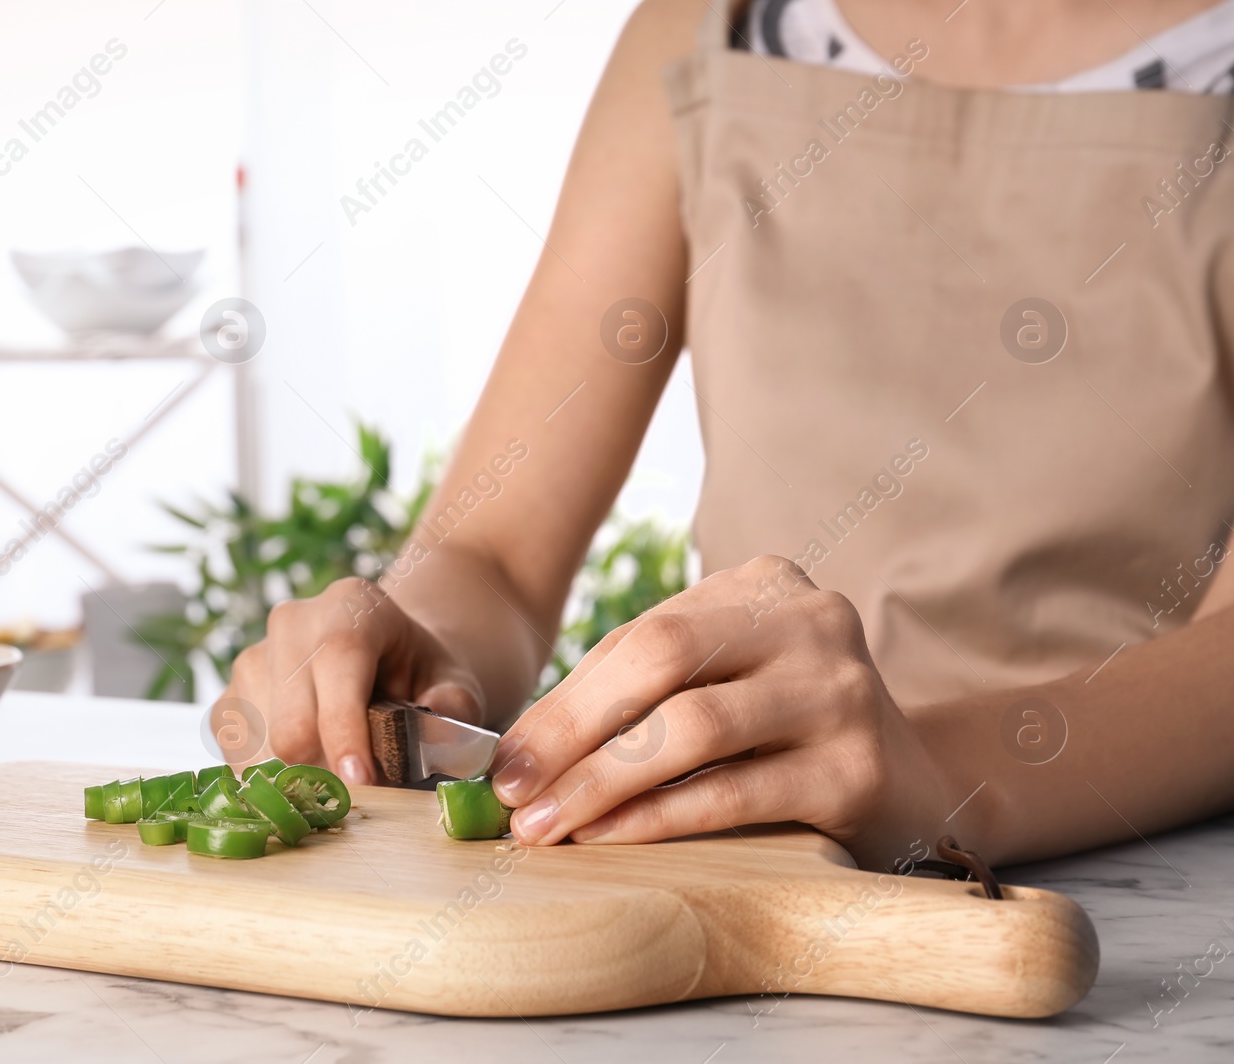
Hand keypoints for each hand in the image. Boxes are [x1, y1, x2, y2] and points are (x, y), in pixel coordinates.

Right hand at [219, 577, 484, 785]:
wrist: (384, 660)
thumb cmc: (419, 675)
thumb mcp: (453, 683)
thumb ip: (453, 709)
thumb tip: (435, 738)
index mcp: (351, 606)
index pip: (337, 660)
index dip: (345, 726)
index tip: (362, 780)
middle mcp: (292, 622)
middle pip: (290, 717)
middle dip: (325, 768)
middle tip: (362, 791)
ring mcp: (252, 658)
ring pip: (259, 742)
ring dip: (297, 777)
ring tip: (338, 775)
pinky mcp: (230, 695)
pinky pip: (237, 752)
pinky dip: (269, 778)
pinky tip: (306, 772)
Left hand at [489, 556, 957, 868]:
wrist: (921, 789)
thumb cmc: (788, 736)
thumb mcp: (725, 683)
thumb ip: (642, 693)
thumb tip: (523, 748)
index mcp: (766, 586)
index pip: (641, 636)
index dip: (562, 700)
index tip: (504, 759)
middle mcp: (811, 621)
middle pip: (661, 658)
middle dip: (571, 729)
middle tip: (513, 791)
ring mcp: (842, 692)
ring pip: (692, 727)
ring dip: (602, 781)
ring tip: (547, 825)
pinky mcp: (856, 770)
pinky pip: (732, 792)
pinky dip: (657, 817)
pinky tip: (607, 838)